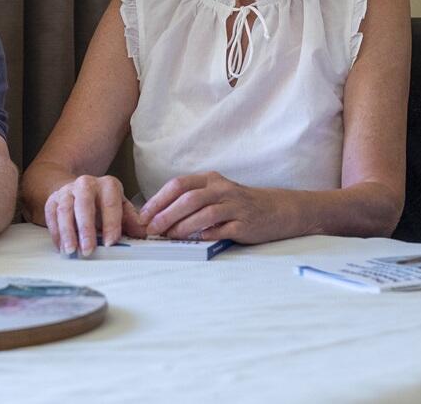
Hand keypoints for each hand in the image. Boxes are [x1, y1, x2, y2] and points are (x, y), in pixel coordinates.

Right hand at [44, 175, 145, 255]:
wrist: (78, 190)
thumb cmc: (102, 202)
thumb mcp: (120, 207)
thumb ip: (130, 219)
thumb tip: (143, 233)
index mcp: (107, 185)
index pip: (110, 204)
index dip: (111, 224)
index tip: (111, 242)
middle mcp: (86, 184)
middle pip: (84, 204)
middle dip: (86, 228)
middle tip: (88, 250)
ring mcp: (67, 191)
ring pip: (65, 210)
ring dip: (67, 232)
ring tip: (71, 250)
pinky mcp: (52, 200)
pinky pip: (51, 216)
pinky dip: (56, 233)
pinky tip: (61, 246)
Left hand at [141, 172, 285, 243]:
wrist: (276, 209)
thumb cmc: (238, 203)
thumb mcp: (215, 193)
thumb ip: (191, 200)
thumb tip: (158, 216)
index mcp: (211, 179)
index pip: (179, 184)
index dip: (159, 200)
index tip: (144, 215)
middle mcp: (222, 189)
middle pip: (189, 198)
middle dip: (166, 214)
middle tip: (151, 228)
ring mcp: (235, 206)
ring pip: (204, 213)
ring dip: (183, 226)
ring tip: (168, 236)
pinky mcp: (244, 224)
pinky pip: (221, 229)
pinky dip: (206, 234)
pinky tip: (194, 241)